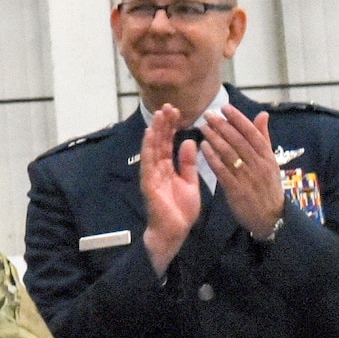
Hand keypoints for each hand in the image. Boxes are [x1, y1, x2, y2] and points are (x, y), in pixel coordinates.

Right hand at [140, 104, 201, 274]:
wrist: (174, 231)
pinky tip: (151, 134)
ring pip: (152, 148)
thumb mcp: (190, 182)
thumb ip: (188, 163)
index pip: (168, 143)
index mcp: (168, 167)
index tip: (176, 111)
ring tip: (159, 114)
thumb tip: (190, 141)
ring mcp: (151, 174)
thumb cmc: (181, 210)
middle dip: (163, 124)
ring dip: (156, 130)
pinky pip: (148, 162)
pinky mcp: (149, 182)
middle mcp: (157, 168)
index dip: (171, 127)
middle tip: (168, 106)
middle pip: (159, 142)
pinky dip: (149, 147)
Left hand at [200, 107, 284, 240]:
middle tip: (208, 115)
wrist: (271, 217)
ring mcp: (247, 177)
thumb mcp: (271, 162)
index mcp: (268, 156)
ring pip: (229, 154)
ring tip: (202, 127)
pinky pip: (222, 170)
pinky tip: (202, 147)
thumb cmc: (268, 186)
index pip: (253, 133)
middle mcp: (259, 164)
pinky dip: (212, 157)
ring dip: (215, 139)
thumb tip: (262, 114)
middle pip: (239, 141)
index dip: (238, 119)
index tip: (225, 108)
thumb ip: (263, 138)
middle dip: (222, 126)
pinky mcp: (236, 189)